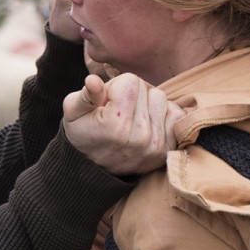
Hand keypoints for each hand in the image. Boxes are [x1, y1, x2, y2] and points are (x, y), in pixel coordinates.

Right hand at [63, 73, 185, 175]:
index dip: (116, 86)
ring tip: (131, 118)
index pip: (130, 80)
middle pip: (147, 89)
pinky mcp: (167, 150)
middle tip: (117, 111)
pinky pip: (176, 115)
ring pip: (161, 99)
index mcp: (116, 124)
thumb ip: (85, 95)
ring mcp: (155, 144)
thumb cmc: (83, 134)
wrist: (93, 170)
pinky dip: (163, 115)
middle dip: (131, 95)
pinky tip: (146, 123)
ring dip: (147, 104)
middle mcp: (139, 136)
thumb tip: (93, 80)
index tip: (107, 102)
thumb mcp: (73, 112)